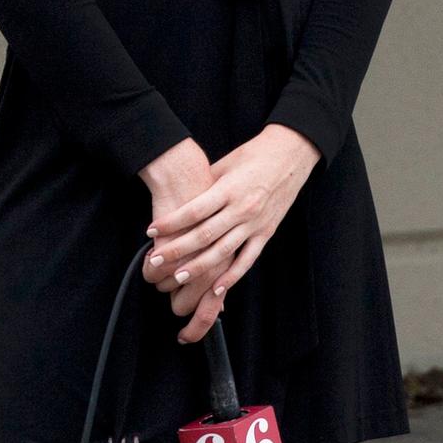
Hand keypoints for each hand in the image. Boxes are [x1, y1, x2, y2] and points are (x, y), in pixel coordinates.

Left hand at [151, 126, 319, 342]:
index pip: (194, 211)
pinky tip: (216, 288)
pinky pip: (248, 258)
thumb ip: (205, 186)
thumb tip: (179, 202)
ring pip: (223, 251)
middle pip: (204, 235)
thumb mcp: (225, 164)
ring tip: (177, 277)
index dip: (170, 223)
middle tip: (156, 260)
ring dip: (199, 267)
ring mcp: (255, 223)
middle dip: (177, 250)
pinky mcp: (267, 232)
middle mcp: (242, 208)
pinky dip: (232, 276)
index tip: (150, 231)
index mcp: (228, 189)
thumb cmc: (253, 155)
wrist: (291, 154)